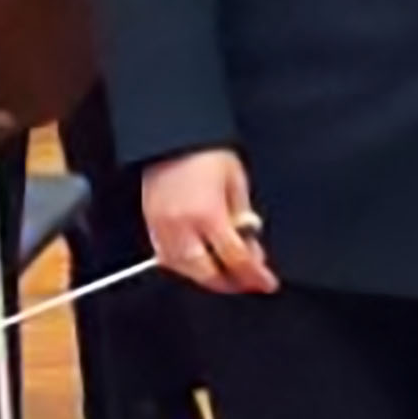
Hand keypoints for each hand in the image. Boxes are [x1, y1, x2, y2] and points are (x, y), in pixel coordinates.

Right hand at [145, 149, 276, 296]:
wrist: (174, 136)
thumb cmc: (206, 154)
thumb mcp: (237, 183)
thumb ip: (243, 218)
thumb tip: (250, 248)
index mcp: (208, 214)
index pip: (235, 258)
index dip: (254, 275)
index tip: (266, 282)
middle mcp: (183, 225)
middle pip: (207, 272)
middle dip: (230, 282)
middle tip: (246, 280)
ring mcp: (163, 227)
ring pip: (183, 270)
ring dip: (206, 276)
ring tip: (225, 272)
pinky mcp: (151, 224)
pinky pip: (166, 258)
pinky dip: (184, 266)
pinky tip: (199, 262)